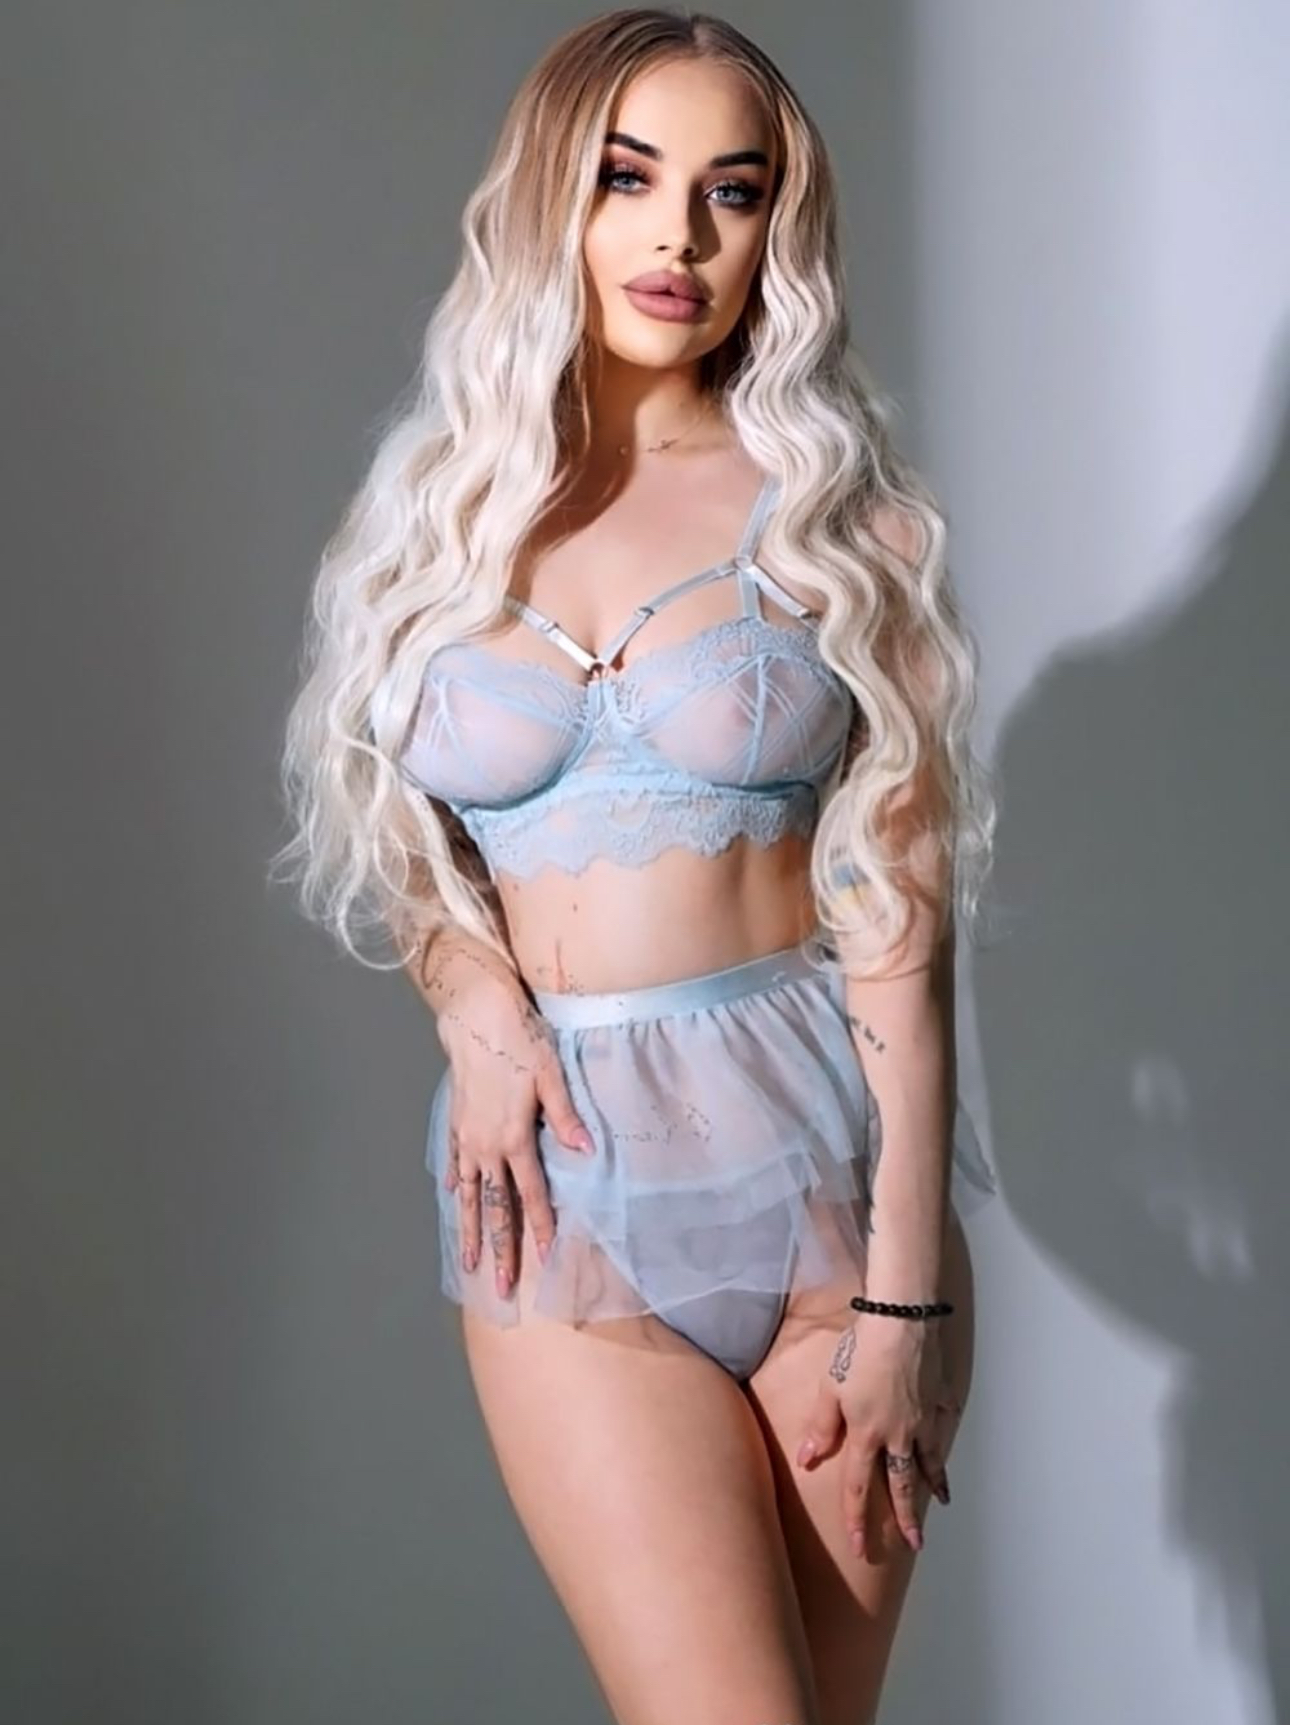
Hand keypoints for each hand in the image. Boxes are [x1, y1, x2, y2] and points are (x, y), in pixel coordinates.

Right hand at [437, 972, 593, 1297]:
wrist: (476, 1016)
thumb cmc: (520, 1040)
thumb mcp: (552, 1075)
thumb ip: (564, 1117)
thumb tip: (585, 1150)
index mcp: (513, 1138)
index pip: (530, 1195)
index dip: (538, 1229)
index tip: (543, 1261)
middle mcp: (486, 1146)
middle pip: (495, 1209)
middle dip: (500, 1250)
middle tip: (501, 1289)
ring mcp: (467, 1137)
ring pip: (470, 1196)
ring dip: (471, 1232)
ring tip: (471, 1264)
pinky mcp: (456, 1123)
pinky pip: (455, 1164)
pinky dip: (456, 1185)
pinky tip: (456, 1200)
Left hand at [794, 1316, 959, 1560]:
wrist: (901, 1322)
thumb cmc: (861, 1350)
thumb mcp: (830, 1388)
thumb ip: (821, 1426)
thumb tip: (807, 1459)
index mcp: (867, 1434)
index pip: (858, 1487)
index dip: (857, 1520)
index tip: (861, 1548)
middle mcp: (898, 1435)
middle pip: (902, 1486)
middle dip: (907, 1518)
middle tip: (914, 1544)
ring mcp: (922, 1418)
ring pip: (929, 1461)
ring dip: (933, 1485)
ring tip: (940, 1503)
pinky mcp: (938, 1397)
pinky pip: (943, 1422)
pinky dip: (945, 1436)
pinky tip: (946, 1442)